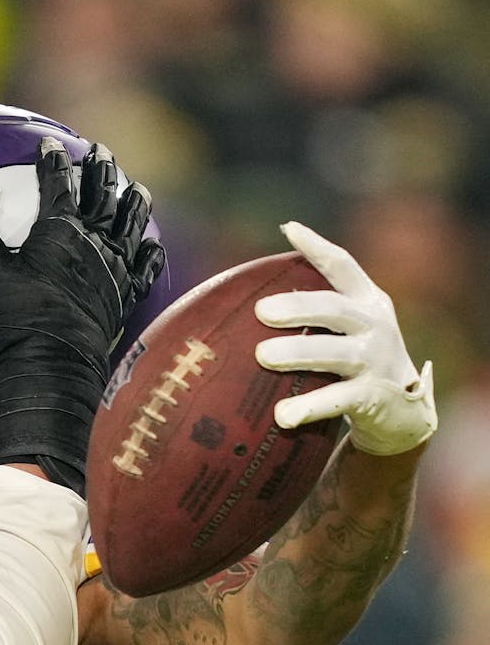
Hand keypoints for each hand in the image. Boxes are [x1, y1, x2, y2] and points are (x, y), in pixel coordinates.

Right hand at [0, 137, 166, 491]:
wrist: (55, 368)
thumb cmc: (20, 322)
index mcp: (60, 233)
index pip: (58, 185)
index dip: (53, 162)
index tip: (49, 146)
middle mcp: (93, 246)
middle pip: (102, 197)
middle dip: (101, 170)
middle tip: (102, 152)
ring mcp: (113, 272)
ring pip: (131, 226)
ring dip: (133, 203)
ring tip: (136, 188)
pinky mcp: (123, 300)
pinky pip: (144, 270)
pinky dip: (148, 254)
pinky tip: (152, 246)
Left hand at [254, 221, 435, 455]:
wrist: (403, 415)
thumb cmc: (356, 366)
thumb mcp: (345, 332)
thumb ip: (312, 316)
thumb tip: (242, 307)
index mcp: (367, 303)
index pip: (343, 267)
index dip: (317, 247)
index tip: (289, 229)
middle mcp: (376, 326)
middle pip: (335, 309)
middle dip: (299, 307)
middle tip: (262, 310)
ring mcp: (377, 362)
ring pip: (335, 353)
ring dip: (298, 353)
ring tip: (262, 355)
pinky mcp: (374, 397)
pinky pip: (338, 400)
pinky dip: (309, 408)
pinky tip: (282, 415)